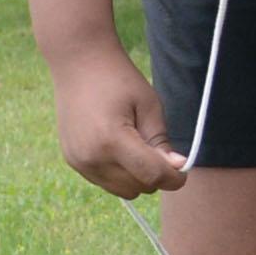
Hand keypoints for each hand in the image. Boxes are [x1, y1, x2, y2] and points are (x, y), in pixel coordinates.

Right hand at [48, 45, 184, 200]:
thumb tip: (176, 168)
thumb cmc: (118, 80)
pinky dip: (120, 173)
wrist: (78, 63)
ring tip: (137, 146)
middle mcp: (90, 157)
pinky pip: (107, 182)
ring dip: (138, 177)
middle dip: (155, 175)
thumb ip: (161, 141)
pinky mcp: (72, 161)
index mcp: (111, 141)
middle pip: (139, 188)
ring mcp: (78, 161)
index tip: (183, 168)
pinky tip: (120, 148)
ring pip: (124, 191)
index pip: (152, 176)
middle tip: (157, 148)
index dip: (175, 178)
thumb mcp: (149, 106)